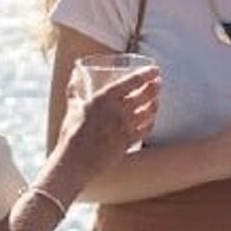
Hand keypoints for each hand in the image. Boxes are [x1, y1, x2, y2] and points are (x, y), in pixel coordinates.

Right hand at [57, 67, 159, 181]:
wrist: (76, 160)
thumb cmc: (71, 132)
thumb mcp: (72, 106)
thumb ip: (75, 89)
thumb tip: (75, 74)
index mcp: (105, 98)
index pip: (132, 81)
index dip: (146, 74)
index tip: (155, 70)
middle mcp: (118, 111)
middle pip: (145, 95)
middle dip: (154, 87)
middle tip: (158, 82)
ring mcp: (125, 127)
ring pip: (148, 112)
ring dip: (154, 104)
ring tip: (156, 100)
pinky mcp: (128, 142)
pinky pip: (145, 130)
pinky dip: (150, 123)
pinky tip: (150, 121)